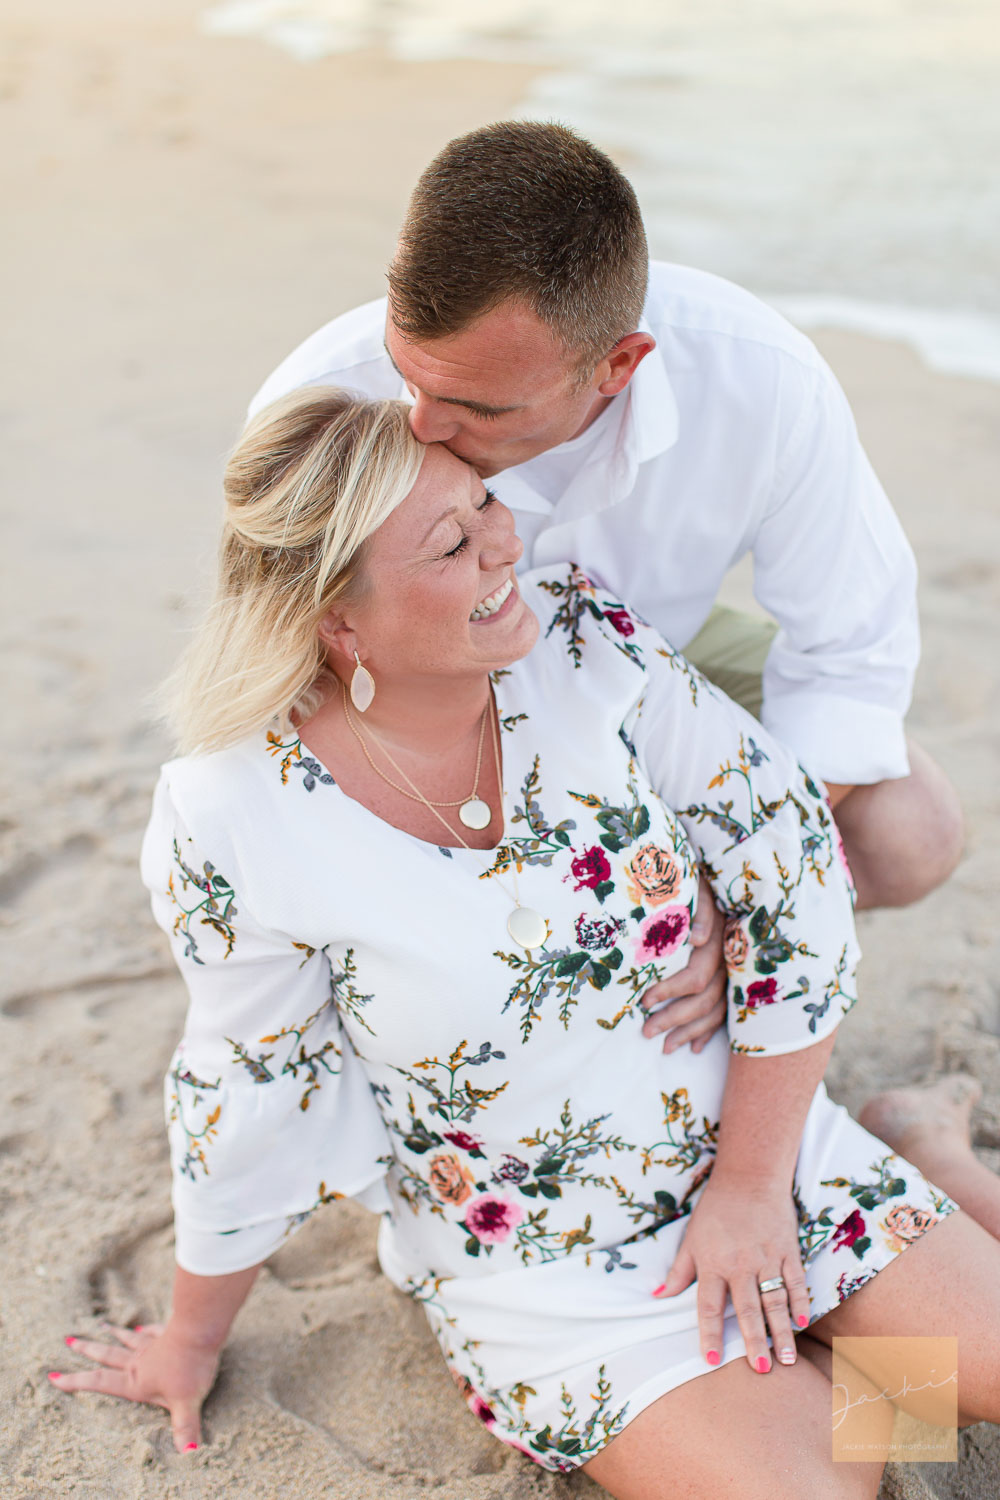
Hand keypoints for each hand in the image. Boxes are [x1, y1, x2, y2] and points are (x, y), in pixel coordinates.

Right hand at [48, 1321, 220, 1452]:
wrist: (201, 1329)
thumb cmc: (190, 1367)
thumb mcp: (186, 1403)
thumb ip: (184, 1428)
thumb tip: (188, 1453)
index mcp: (136, 1381)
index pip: (101, 1381)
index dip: (77, 1381)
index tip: (55, 1377)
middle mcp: (140, 1361)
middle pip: (109, 1355)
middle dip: (87, 1350)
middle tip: (69, 1341)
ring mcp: (153, 1344)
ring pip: (127, 1340)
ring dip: (113, 1334)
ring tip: (101, 1327)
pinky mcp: (168, 1331)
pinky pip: (152, 1330)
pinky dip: (145, 1329)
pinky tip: (141, 1326)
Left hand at [640, 874, 725, 1053]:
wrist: (731, 880)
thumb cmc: (705, 884)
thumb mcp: (700, 889)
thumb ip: (700, 910)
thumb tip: (696, 938)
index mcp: (721, 943)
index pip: (696, 978)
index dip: (670, 991)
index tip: (644, 1000)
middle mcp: (731, 964)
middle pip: (705, 1001)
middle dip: (674, 1019)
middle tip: (646, 1031)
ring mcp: (736, 974)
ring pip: (716, 1012)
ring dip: (689, 1032)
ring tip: (665, 1048)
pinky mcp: (736, 981)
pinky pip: (726, 1014)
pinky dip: (709, 1032)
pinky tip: (694, 1048)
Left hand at [653, 1178, 809, 1371]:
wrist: (749, 1177)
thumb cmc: (716, 1210)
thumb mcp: (691, 1239)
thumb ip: (678, 1272)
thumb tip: (656, 1297)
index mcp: (713, 1263)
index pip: (708, 1306)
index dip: (709, 1334)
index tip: (712, 1360)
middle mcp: (740, 1264)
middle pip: (747, 1309)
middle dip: (754, 1341)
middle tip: (761, 1370)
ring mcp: (767, 1258)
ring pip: (775, 1300)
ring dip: (782, 1331)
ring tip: (787, 1358)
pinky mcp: (788, 1250)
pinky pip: (795, 1281)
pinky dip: (800, 1302)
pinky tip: (803, 1323)